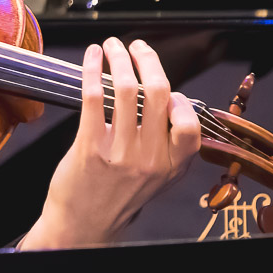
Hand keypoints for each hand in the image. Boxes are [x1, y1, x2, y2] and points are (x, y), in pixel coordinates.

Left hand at [22, 36, 201, 249]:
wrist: (83, 225)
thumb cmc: (117, 197)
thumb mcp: (156, 178)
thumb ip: (168, 146)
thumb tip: (170, 102)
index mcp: (172, 165)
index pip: (189, 123)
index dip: (178, 97)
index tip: (161, 82)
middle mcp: (151, 159)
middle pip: (160, 94)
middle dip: (148, 61)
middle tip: (135, 47)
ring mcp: (121, 153)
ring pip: (127, 90)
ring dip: (119, 59)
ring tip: (111, 46)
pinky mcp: (90, 146)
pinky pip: (94, 98)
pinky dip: (92, 70)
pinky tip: (91, 58)